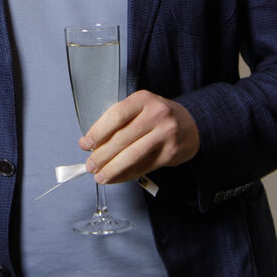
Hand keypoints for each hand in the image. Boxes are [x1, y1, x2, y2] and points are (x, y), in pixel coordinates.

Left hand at [81, 89, 199, 183]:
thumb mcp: (139, 109)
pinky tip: (116, 177)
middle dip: (102, 155)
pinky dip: (126, 175)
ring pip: (133, 155)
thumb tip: (89, 143)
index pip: (117, 115)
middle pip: (123, 138)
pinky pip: (143, 167)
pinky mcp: (171, 153)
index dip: (98, 131)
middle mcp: (157, 114)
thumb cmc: (157, 117)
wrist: (190, 125)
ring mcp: (166, 134)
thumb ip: (116, 122)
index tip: (86, 144)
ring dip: (113, 169)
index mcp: (144, 99)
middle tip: (90, 165)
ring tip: (100, 176)